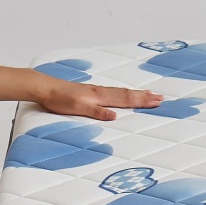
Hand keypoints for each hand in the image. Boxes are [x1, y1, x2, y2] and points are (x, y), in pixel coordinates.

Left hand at [35, 78, 163, 120]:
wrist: (45, 88)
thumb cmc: (59, 99)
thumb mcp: (77, 108)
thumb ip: (96, 112)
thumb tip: (115, 116)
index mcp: (100, 97)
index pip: (126, 99)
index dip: (142, 101)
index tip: (157, 101)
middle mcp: (100, 93)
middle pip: (127, 95)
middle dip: (144, 97)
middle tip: (160, 97)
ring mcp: (96, 92)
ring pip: (121, 93)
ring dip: (136, 94)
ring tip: (148, 94)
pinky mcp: (90, 93)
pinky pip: (113, 93)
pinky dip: (123, 94)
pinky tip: (124, 95)